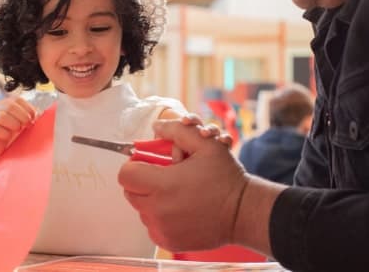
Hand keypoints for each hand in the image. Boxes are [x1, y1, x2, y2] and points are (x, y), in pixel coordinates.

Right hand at [0, 96, 36, 158]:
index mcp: (4, 104)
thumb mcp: (22, 122)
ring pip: (1, 116)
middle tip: (27, 124)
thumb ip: (29, 115)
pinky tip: (8, 136)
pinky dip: (5, 133)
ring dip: (14, 124)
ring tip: (18, 129)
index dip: (27, 107)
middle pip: (9, 106)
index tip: (34, 117)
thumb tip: (40, 113)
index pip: (16, 99)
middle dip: (22, 115)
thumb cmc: (10, 133)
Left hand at [118, 120, 247, 251]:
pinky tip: (180, 209)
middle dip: (143, 182)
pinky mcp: (168, 242)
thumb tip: (156, 126)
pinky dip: (160, 217)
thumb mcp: (206, 144)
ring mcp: (161, 229)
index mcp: (162, 185)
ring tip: (176, 194)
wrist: (242, 212)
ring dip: (152, 200)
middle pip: (130, 192)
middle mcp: (157, 210)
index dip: (135, 166)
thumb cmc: (225, 178)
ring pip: (141, 209)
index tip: (149, 164)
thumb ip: (178, 130)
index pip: (125, 175)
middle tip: (165, 177)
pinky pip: (152, 226)